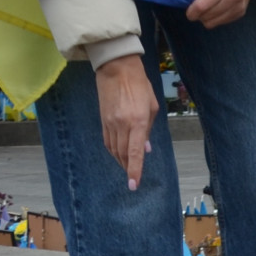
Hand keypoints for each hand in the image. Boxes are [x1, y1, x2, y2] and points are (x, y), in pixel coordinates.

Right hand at [95, 56, 157, 189]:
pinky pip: (107, 141)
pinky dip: (113, 151)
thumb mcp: (152, 106)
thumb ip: (149, 129)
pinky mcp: (103, 120)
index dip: (134, 170)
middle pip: (123, 154)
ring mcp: (110, 123)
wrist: (116, 70)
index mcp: (138, 121)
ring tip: (127, 167)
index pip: (135, 152)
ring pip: (114, 149)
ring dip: (121, 161)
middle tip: (133, 177)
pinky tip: (119, 154)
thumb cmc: (140, 86)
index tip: (134, 185)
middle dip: (128, 168)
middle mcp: (122, 125)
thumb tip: (145, 149)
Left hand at [186, 0, 255, 29]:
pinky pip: (220, 24)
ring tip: (206, 9)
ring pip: (212, 23)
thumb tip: (185, 1)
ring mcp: (239, 7)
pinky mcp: (240, 14)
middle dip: (198, 15)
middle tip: (196, 9)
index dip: (192, 11)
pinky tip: (215, 10)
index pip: (202, 6)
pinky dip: (215, 18)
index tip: (189, 11)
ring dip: (206, 18)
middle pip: (206, 16)